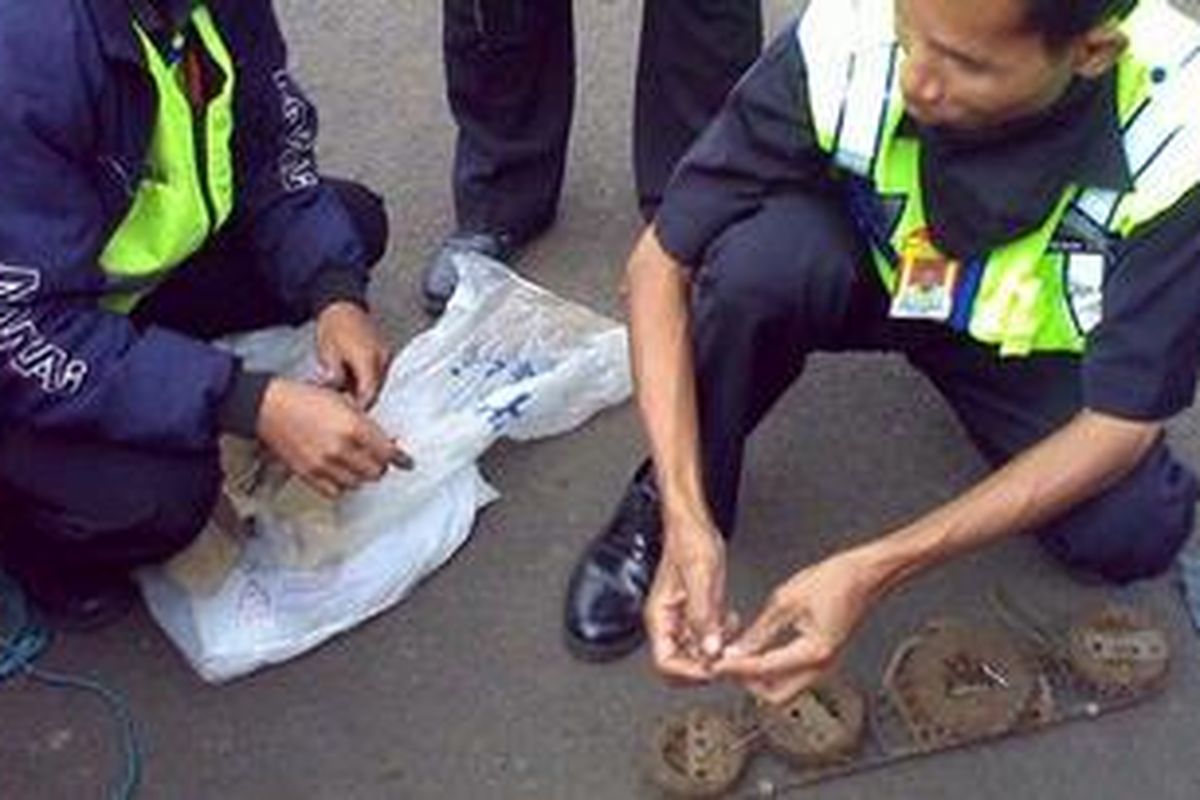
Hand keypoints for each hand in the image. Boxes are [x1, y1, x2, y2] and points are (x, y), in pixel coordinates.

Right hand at [256, 378, 411, 498]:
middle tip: (377, 457)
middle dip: (380, 464)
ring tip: (357, 463)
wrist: (268, 406)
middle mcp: (341, 449)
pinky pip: (335, 491)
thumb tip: (386, 441)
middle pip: (375, 472)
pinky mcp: (308, 474)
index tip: (407, 462)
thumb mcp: (343, 400)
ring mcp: (324, 465)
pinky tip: (341, 473)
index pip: (387, 453)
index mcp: (353, 427)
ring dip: (362, 475)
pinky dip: (343, 485)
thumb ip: (366, 423)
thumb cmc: (304, 398)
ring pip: (358, 483)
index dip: (400, 458)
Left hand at [315, 301, 391, 408]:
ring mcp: (386, 355)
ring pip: (380, 382)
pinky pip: (381, 373)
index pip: (369, 393)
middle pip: (377, 389)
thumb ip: (334, 374)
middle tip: (349, 410)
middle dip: (364, 401)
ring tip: (351, 397)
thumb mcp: (327, 352)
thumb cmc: (333, 327)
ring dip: (368, 390)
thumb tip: (336, 389)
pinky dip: (371, 381)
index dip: (361, 407)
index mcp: (367, 359)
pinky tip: (357, 384)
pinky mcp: (385, 353)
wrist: (343, 305)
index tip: (351, 415)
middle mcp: (381, 358)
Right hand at [645, 513, 731, 682]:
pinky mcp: (695, 615)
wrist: (693, 524)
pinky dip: (721, 636)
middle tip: (726, 651)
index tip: (713, 666)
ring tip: (729, 628)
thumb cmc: (689, 541)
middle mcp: (667, 623)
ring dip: (716, 649)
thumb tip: (709, 650)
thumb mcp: (700, 576)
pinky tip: (730, 619)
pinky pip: (706, 639)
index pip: (666, 663)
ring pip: (696, 655)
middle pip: (680, 665)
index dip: (689, 672)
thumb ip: (703, 615)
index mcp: (659, 617)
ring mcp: (681, 621)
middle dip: (705, 663)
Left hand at [714, 550, 877, 703]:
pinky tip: (757, 653)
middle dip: (749, 684)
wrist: (863, 575)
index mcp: (814, 653)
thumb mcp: (785, 601)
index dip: (736, 668)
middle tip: (728, 666)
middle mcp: (822, 666)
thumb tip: (737, 651)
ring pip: (785, 689)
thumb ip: (759, 631)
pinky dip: (772, 671)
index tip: (717, 664)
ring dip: (760, 679)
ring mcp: (824, 665)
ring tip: (739, 660)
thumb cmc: (835, 581)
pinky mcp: (822, 658)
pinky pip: (793, 676)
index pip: (764, 670)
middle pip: (777, 695)